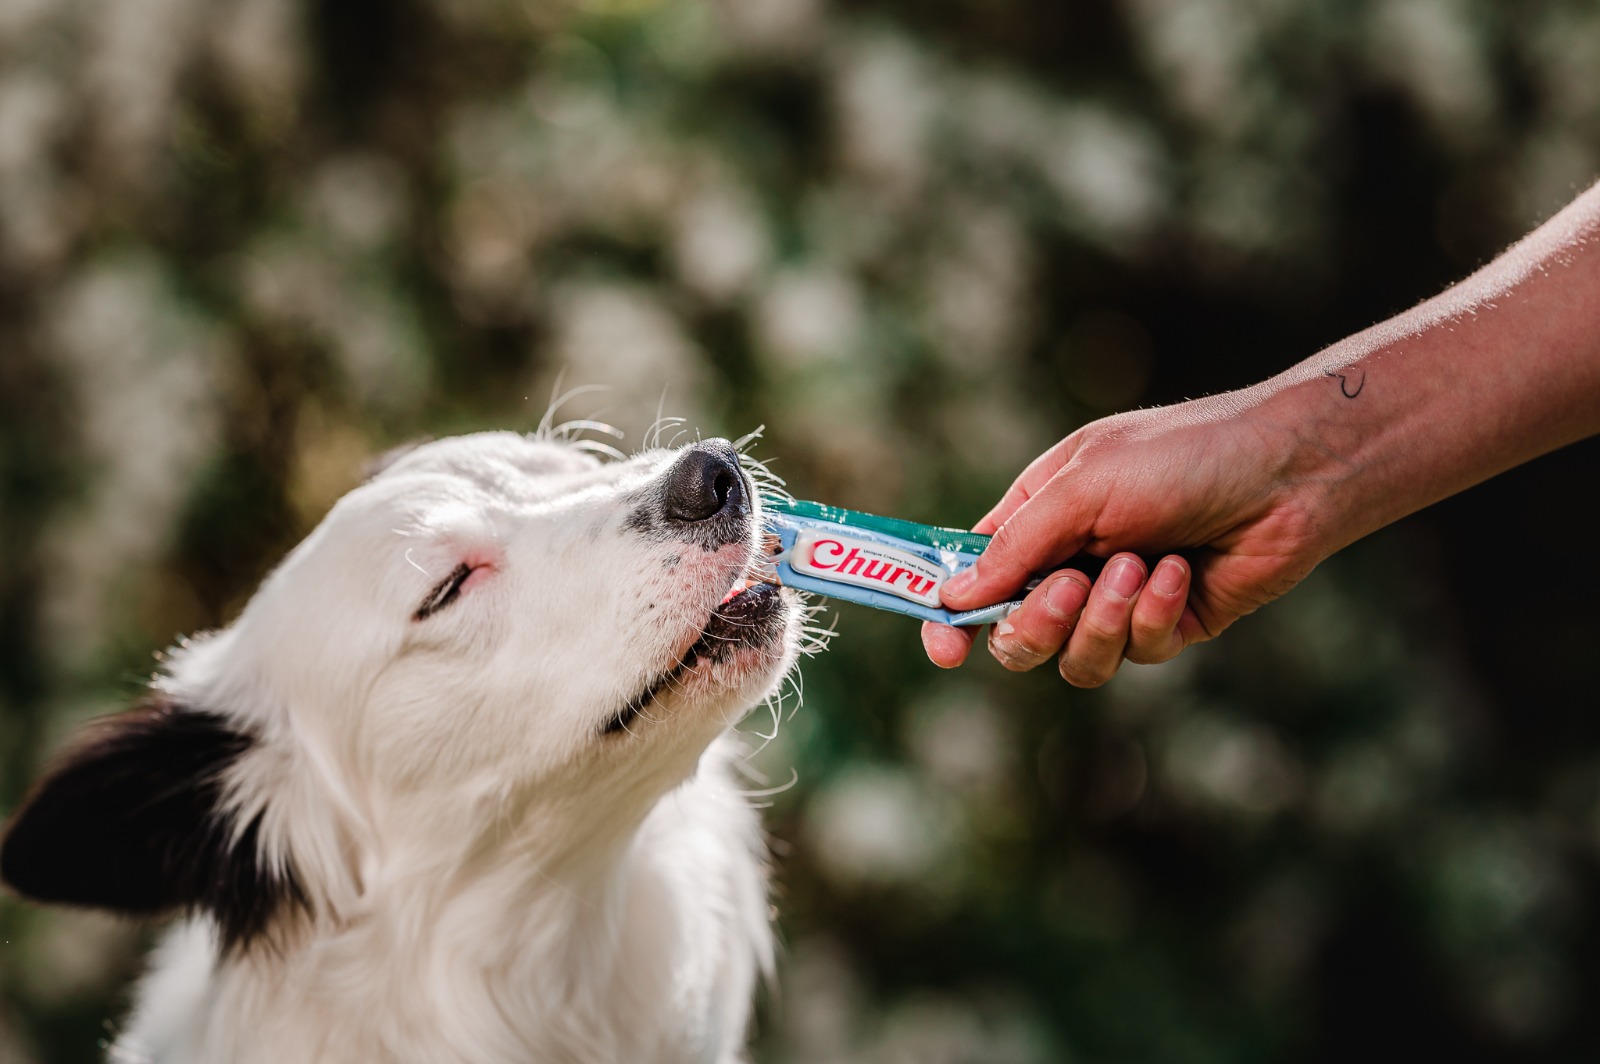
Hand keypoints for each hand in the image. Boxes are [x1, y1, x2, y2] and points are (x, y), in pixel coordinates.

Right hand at [921, 393, 1330, 685]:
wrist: (1287, 473)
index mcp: (1037, 516)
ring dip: (1102, 620)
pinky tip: (1179, 571)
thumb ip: (1013, 547)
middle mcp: (1071, 561)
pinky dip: (1153, 613)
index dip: (951, 617)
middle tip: (1071, 587)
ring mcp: (1119, 599)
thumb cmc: (1179, 457)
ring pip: (1076, 658)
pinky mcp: (1168, 625)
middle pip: (1016, 634)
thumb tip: (954, 600)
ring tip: (1140, 566)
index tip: (945, 649)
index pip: (973, 577)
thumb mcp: (1080, 488)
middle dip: (1038, 621)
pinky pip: (1137, 652)